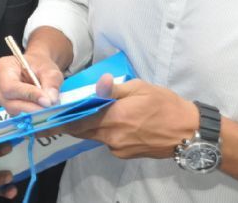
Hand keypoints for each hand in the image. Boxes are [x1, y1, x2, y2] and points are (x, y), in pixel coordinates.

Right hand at [0, 52, 63, 114]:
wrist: (37, 68)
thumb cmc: (39, 65)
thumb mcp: (49, 69)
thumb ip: (51, 83)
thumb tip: (50, 100)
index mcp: (3, 66)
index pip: (11, 86)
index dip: (28, 95)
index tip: (46, 100)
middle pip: (9, 101)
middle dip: (31, 106)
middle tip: (50, 107)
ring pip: (13, 109)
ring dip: (31, 109)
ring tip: (46, 104)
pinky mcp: (5, 105)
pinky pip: (16, 113)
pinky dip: (30, 112)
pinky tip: (39, 106)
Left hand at [61, 74, 197, 158]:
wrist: (189, 133)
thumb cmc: (166, 105)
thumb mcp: (140, 88)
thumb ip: (115, 88)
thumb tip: (98, 83)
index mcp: (115, 118)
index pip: (79, 120)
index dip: (62, 117)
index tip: (48, 114)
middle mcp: (113, 137)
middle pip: (82, 130)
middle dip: (71, 121)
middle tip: (61, 111)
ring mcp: (118, 148)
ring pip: (94, 136)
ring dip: (88, 125)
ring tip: (85, 111)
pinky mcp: (125, 154)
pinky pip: (107, 141)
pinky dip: (103, 131)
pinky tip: (110, 120)